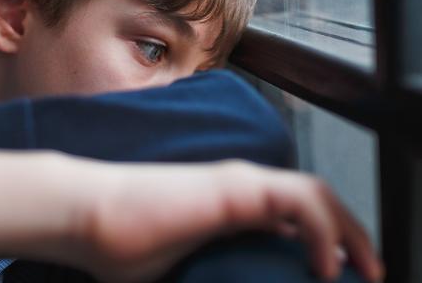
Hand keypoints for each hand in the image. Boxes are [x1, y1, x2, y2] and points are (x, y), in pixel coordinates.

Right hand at [74, 159, 383, 282]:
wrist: (90, 218)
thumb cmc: (121, 249)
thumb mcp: (177, 273)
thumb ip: (210, 275)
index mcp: (229, 211)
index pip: (292, 218)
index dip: (323, 243)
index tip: (336, 278)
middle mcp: (239, 189)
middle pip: (313, 201)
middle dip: (350, 235)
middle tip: (367, 274)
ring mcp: (238, 183)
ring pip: (315, 193)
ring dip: (349, 228)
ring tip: (364, 269)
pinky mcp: (234, 186)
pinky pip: (299, 199)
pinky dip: (326, 229)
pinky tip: (327, 265)